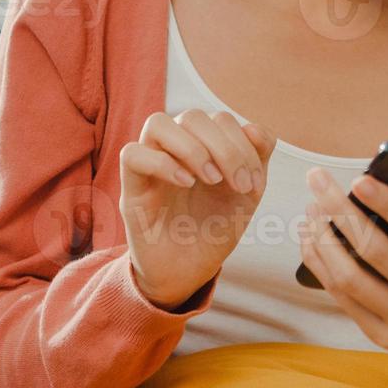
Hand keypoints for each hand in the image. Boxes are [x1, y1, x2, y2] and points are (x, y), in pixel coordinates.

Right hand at [119, 109, 276, 308]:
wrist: (189, 270)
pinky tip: (186, 183)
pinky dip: (162, 163)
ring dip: (192, 147)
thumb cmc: (214, 228)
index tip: (255, 182)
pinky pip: (132, 154)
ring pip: (158, 123)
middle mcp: (175, 148)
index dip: (244, 143)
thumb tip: (255, 128)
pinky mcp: (131, 186)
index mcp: (204, 145)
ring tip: (212, 179)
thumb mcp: (246, 194)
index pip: (221, 120)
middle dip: (224, 148)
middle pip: (192, 117)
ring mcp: (151, 163)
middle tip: (239, 184)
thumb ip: (256, 159)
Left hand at [299, 168, 387, 354]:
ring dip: (324, 239)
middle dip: (341, 212)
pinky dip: (321, 266)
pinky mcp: (383, 338)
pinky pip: (343, 298)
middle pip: (376, 252)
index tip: (359, 179)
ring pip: (351, 278)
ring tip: (312, 206)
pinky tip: (311, 237)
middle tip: (319, 179)